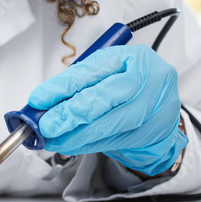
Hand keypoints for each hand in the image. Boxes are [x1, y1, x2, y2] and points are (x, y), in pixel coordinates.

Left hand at [27, 45, 187, 175]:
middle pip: (102, 98)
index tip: (39, 100)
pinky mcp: (155, 130)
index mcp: (131, 56)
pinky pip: (116, 140)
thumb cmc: (127, 81)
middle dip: (69, 114)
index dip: (61, 87)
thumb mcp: (105, 71)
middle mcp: (148, 78)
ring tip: (55, 139)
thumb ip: (77, 83)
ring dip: (77, 135)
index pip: (90, 71)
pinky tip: (73, 145)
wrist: (161, 100)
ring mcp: (154, 106)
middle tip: (46, 126)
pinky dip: (90, 144)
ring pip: (109, 124)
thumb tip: (44, 103)